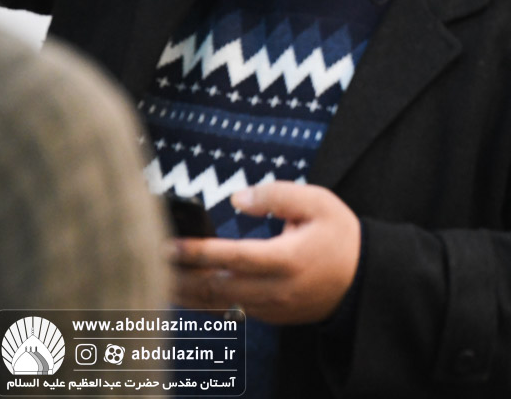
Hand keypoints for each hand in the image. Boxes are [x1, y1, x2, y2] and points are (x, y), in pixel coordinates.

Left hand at [170, 182, 360, 323]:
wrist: (363, 278)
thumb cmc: (339, 236)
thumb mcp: (319, 202)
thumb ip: (277, 195)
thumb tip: (237, 198)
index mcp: (287, 259)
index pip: (232, 257)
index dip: (197, 252)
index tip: (168, 244)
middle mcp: (276, 289)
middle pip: (215, 288)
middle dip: (178, 276)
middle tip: (148, 260)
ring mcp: (271, 307)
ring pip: (216, 304)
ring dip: (185, 292)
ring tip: (157, 275)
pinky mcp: (269, 316)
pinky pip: (228, 310)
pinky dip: (203, 300)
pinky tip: (185, 288)